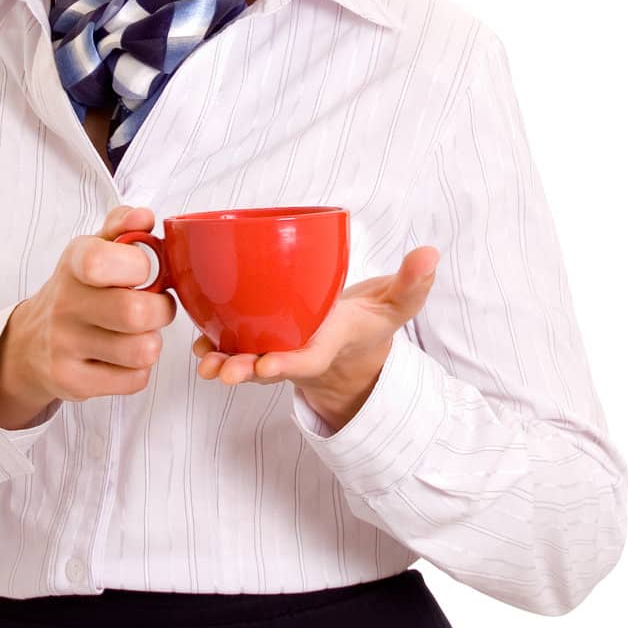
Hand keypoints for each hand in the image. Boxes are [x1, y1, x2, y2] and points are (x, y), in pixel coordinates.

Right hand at [0, 203, 177, 427]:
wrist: (30, 343)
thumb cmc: (76, 290)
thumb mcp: (91, 250)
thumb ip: (122, 226)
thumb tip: (145, 217)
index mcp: (73, 264)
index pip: (101, 261)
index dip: (140, 265)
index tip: (145, 271)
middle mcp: (64, 305)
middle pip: (136, 313)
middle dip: (161, 310)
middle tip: (154, 306)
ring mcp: (65, 347)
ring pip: (142, 350)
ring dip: (152, 341)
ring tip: (139, 332)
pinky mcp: (73, 383)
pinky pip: (135, 380)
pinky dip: (139, 369)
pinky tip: (123, 357)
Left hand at [191, 245, 439, 421]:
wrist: (351, 344)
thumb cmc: (368, 321)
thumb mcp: (395, 304)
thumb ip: (412, 283)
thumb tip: (430, 254)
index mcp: (327, 345)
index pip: (306, 359)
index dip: (286, 365)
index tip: (264, 367)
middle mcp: (297, 352)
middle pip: (267, 366)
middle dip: (243, 370)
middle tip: (221, 373)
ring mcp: (276, 349)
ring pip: (245, 359)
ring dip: (222, 361)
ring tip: (202, 363)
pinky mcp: (260, 340)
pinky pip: (234, 344)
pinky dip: (213, 343)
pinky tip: (196, 340)